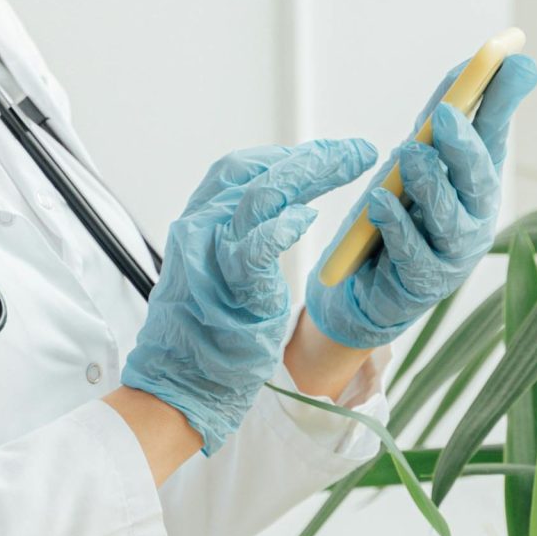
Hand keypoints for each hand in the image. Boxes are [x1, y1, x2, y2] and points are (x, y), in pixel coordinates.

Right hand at [121, 137, 379, 455]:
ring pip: (260, 196)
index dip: (286, 154)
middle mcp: (199, 230)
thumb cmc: (206, 334)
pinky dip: (282, 228)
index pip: (241, 169)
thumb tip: (287, 208)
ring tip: (350, 164)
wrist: (179, 384)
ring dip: (311, 174)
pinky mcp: (229, 290)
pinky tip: (308, 218)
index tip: (326, 153)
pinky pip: (255, 250)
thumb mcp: (221, 271)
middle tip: (357, 151)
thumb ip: (243, 236)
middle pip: (255, 173)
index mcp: (199, 223)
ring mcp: (210, 257)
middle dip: (312, 157)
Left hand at [304, 52, 536, 350]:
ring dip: (431, 182)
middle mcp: (476, 215)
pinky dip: (398, 225)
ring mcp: (454, 253)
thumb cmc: (396, 214)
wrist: (361, 284)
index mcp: (478, 180)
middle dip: (466, 145)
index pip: (495, 132)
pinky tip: (380, 203)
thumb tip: (468, 67)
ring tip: (409, 154)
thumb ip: (439, 118)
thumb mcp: (416, 159)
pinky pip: (413, 253)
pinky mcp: (423, 284)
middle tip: (445, 114)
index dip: (504, 99)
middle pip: (480, 179)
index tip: (516, 60)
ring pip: (451, 217)